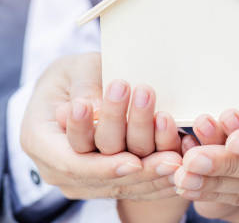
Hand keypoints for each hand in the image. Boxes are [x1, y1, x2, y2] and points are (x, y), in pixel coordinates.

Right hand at [20, 53, 179, 199]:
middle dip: (139, 164)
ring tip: (179, 156)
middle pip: (103, 176)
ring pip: (124, 183)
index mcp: (40, 139)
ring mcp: (84, 178)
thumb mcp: (75, 67)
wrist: (75, 88)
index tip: (132, 162)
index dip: (103, 166)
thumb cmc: (75, 73)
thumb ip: (85, 85)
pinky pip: (136, 186)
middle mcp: (58, 167)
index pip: (72, 162)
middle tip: (170, 156)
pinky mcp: (108, 179)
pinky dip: (161, 179)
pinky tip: (183, 166)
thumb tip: (96, 108)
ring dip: (154, 170)